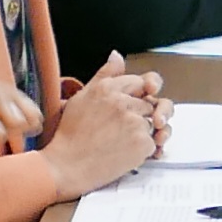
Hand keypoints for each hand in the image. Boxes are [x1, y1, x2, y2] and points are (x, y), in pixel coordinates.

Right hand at [44, 54, 168, 196]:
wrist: (66, 166)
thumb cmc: (71, 136)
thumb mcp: (82, 97)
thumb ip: (105, 75)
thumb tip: (117, 55)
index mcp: (108, 88)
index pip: (142, 82)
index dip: (144, 94)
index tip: (142, 102)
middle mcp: (123, 102)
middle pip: (151, 104)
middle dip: (143, 116)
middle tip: (124, 130)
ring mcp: (134, 122)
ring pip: (154, 124)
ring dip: (145, 134)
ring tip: (124, 142)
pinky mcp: (142, 142)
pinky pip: (154, 143)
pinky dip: (145, 151)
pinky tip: (126, 154)